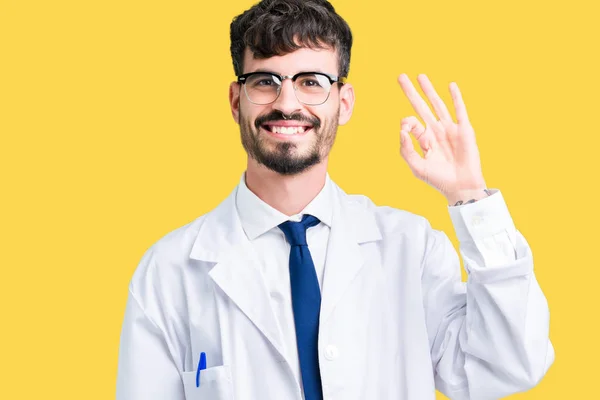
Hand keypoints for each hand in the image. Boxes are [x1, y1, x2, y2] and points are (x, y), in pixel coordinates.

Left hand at [397, 73, 486, 204]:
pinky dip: (456, 98)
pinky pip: (459, 110)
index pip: (411, 123)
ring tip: (420, 76)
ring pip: (438, 104)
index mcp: (424, 139)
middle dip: (411, 92)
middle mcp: (436, 131)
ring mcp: (450, 129)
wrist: (460, 186)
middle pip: (421, 106)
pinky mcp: (464, 130)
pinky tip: (451, 85)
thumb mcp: (417, 167)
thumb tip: (402, 130)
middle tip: (400, 77)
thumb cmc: (438, 179)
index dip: (407, 124)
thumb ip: (406, 150)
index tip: (409, 132)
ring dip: (429, 90)